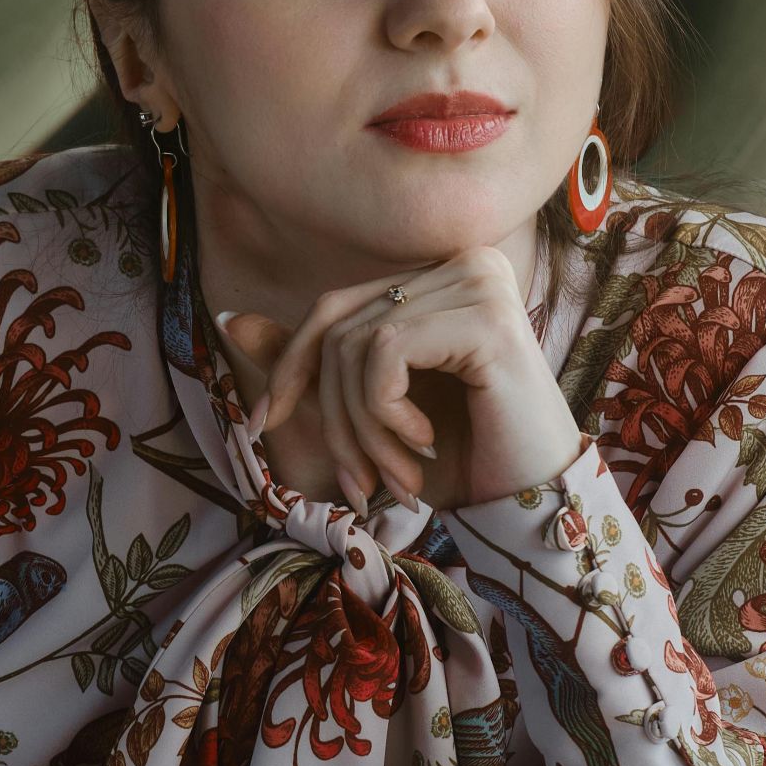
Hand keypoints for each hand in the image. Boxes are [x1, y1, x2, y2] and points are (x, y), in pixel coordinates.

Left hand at [214, 246, 585, 512]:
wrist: (534, 502)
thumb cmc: (464, 457)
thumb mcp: (372, 408)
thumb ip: (312, 362)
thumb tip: (231, 318)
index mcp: (441, 275)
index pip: (335, 307)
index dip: (291, 365)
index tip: (264, 424)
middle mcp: (465, 263)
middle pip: (339, 326)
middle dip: (331, 414)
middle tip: (356, 483)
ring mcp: (479, 282)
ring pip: (357, 344)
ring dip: (361, 428)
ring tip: (394, 477)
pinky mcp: (486, 316)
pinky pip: (384, 353)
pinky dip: (385, 413)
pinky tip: (424, 446)